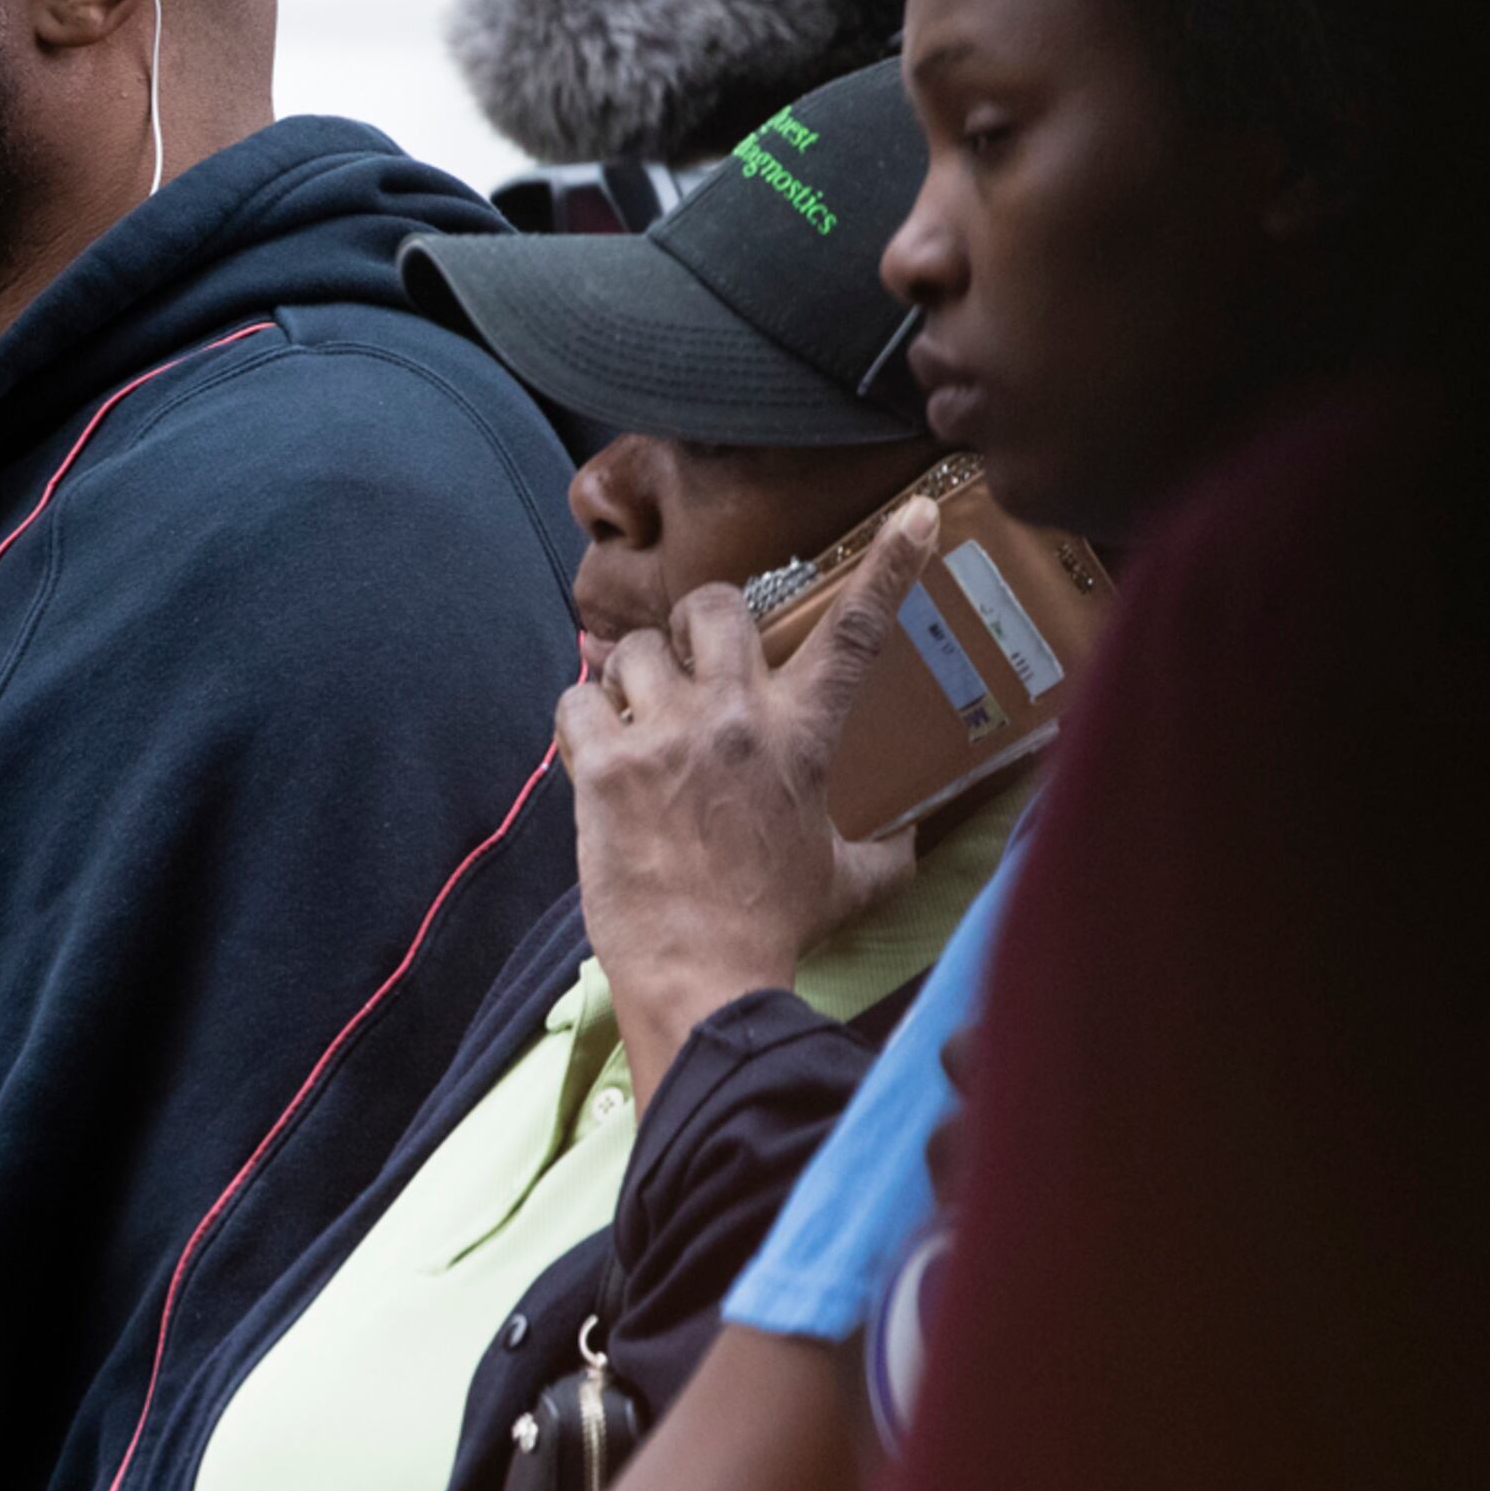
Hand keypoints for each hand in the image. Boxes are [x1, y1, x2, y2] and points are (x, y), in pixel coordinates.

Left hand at [559, 497, 938, 1103]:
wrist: (704, 976)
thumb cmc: (775, 928)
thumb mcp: (848, 882)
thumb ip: (886, 850)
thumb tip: (914, 844)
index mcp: (802, 737)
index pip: (855, 633)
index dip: (889, 566)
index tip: (915, 514)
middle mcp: (734, 718)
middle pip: (714, 605)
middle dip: (697, 618)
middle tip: (689, 655)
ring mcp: (664, 737)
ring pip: (632, 647)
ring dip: (630, 674)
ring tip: (635, 718)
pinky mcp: (600, 767)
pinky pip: (574, 699)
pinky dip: (579, 718)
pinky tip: (593, 752)